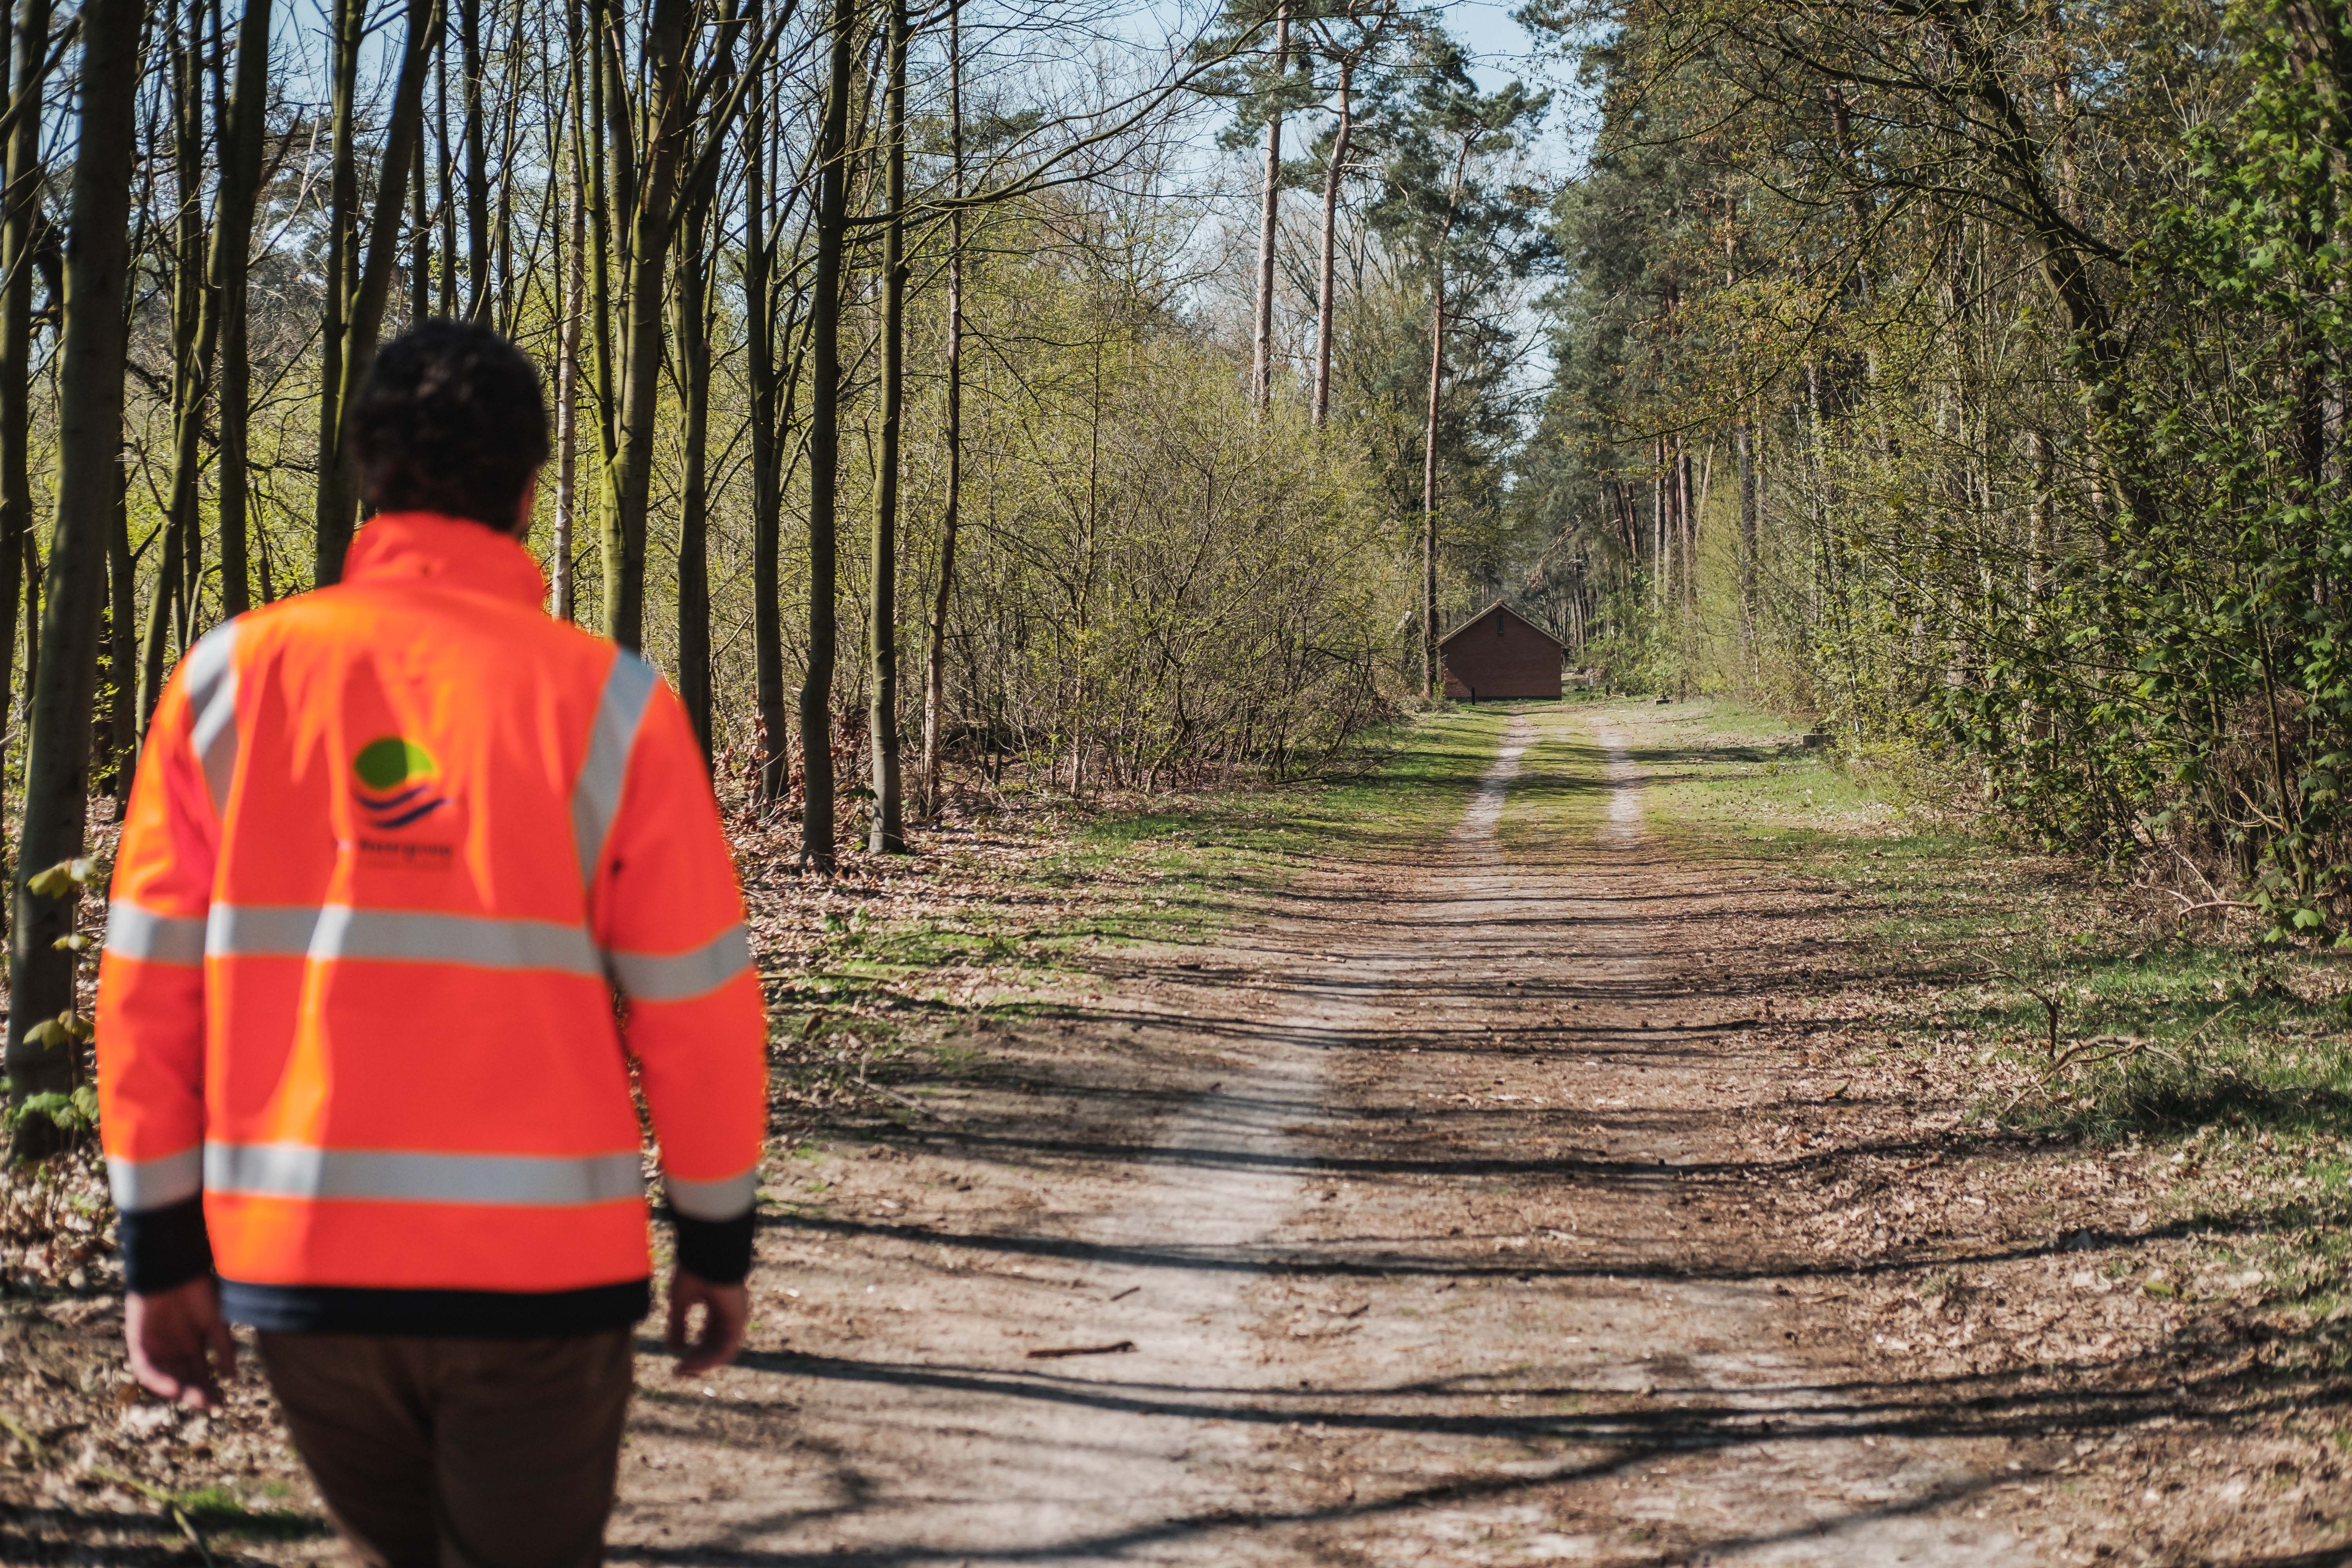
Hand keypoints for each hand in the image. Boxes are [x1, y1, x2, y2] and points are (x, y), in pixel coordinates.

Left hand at [125, 1276, 234, 1409]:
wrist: (174, 1269)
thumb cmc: (200, 1290)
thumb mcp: (218, 1321)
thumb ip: (224, 1348)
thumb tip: (232, 1376)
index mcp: (193, 1345)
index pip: (201, 1374)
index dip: (210, 1389)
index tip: (222, 1402)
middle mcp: (174, 1350)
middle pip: (184, 1379)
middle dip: (196, 1393)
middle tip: (210, 1404)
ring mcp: (156, 1347)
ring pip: (165, 1377)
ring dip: (178, 1390)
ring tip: (193, 1397)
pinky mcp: (138, 1342)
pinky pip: (145, 1368)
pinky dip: (157, 1379)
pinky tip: (172, 1386)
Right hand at [666, 1269, 747, 1376]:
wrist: (707, 1254)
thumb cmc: (694, 1271)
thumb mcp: (681, 1301)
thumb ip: (678, 1324)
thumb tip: (674, 1348)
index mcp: (719, 1307)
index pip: (709, 1336)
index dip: (695, 1351)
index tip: (677, 1362)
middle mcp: (730, 1314)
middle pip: (715, 1346)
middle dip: (697, 1361)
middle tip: (679, 1372)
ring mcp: (736, 1318)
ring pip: (722, 1351)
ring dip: (702, 1364)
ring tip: (682, 1370)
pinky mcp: (738, 1320)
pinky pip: (726, 1348)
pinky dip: (710, 1359)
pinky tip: (693, 1364)